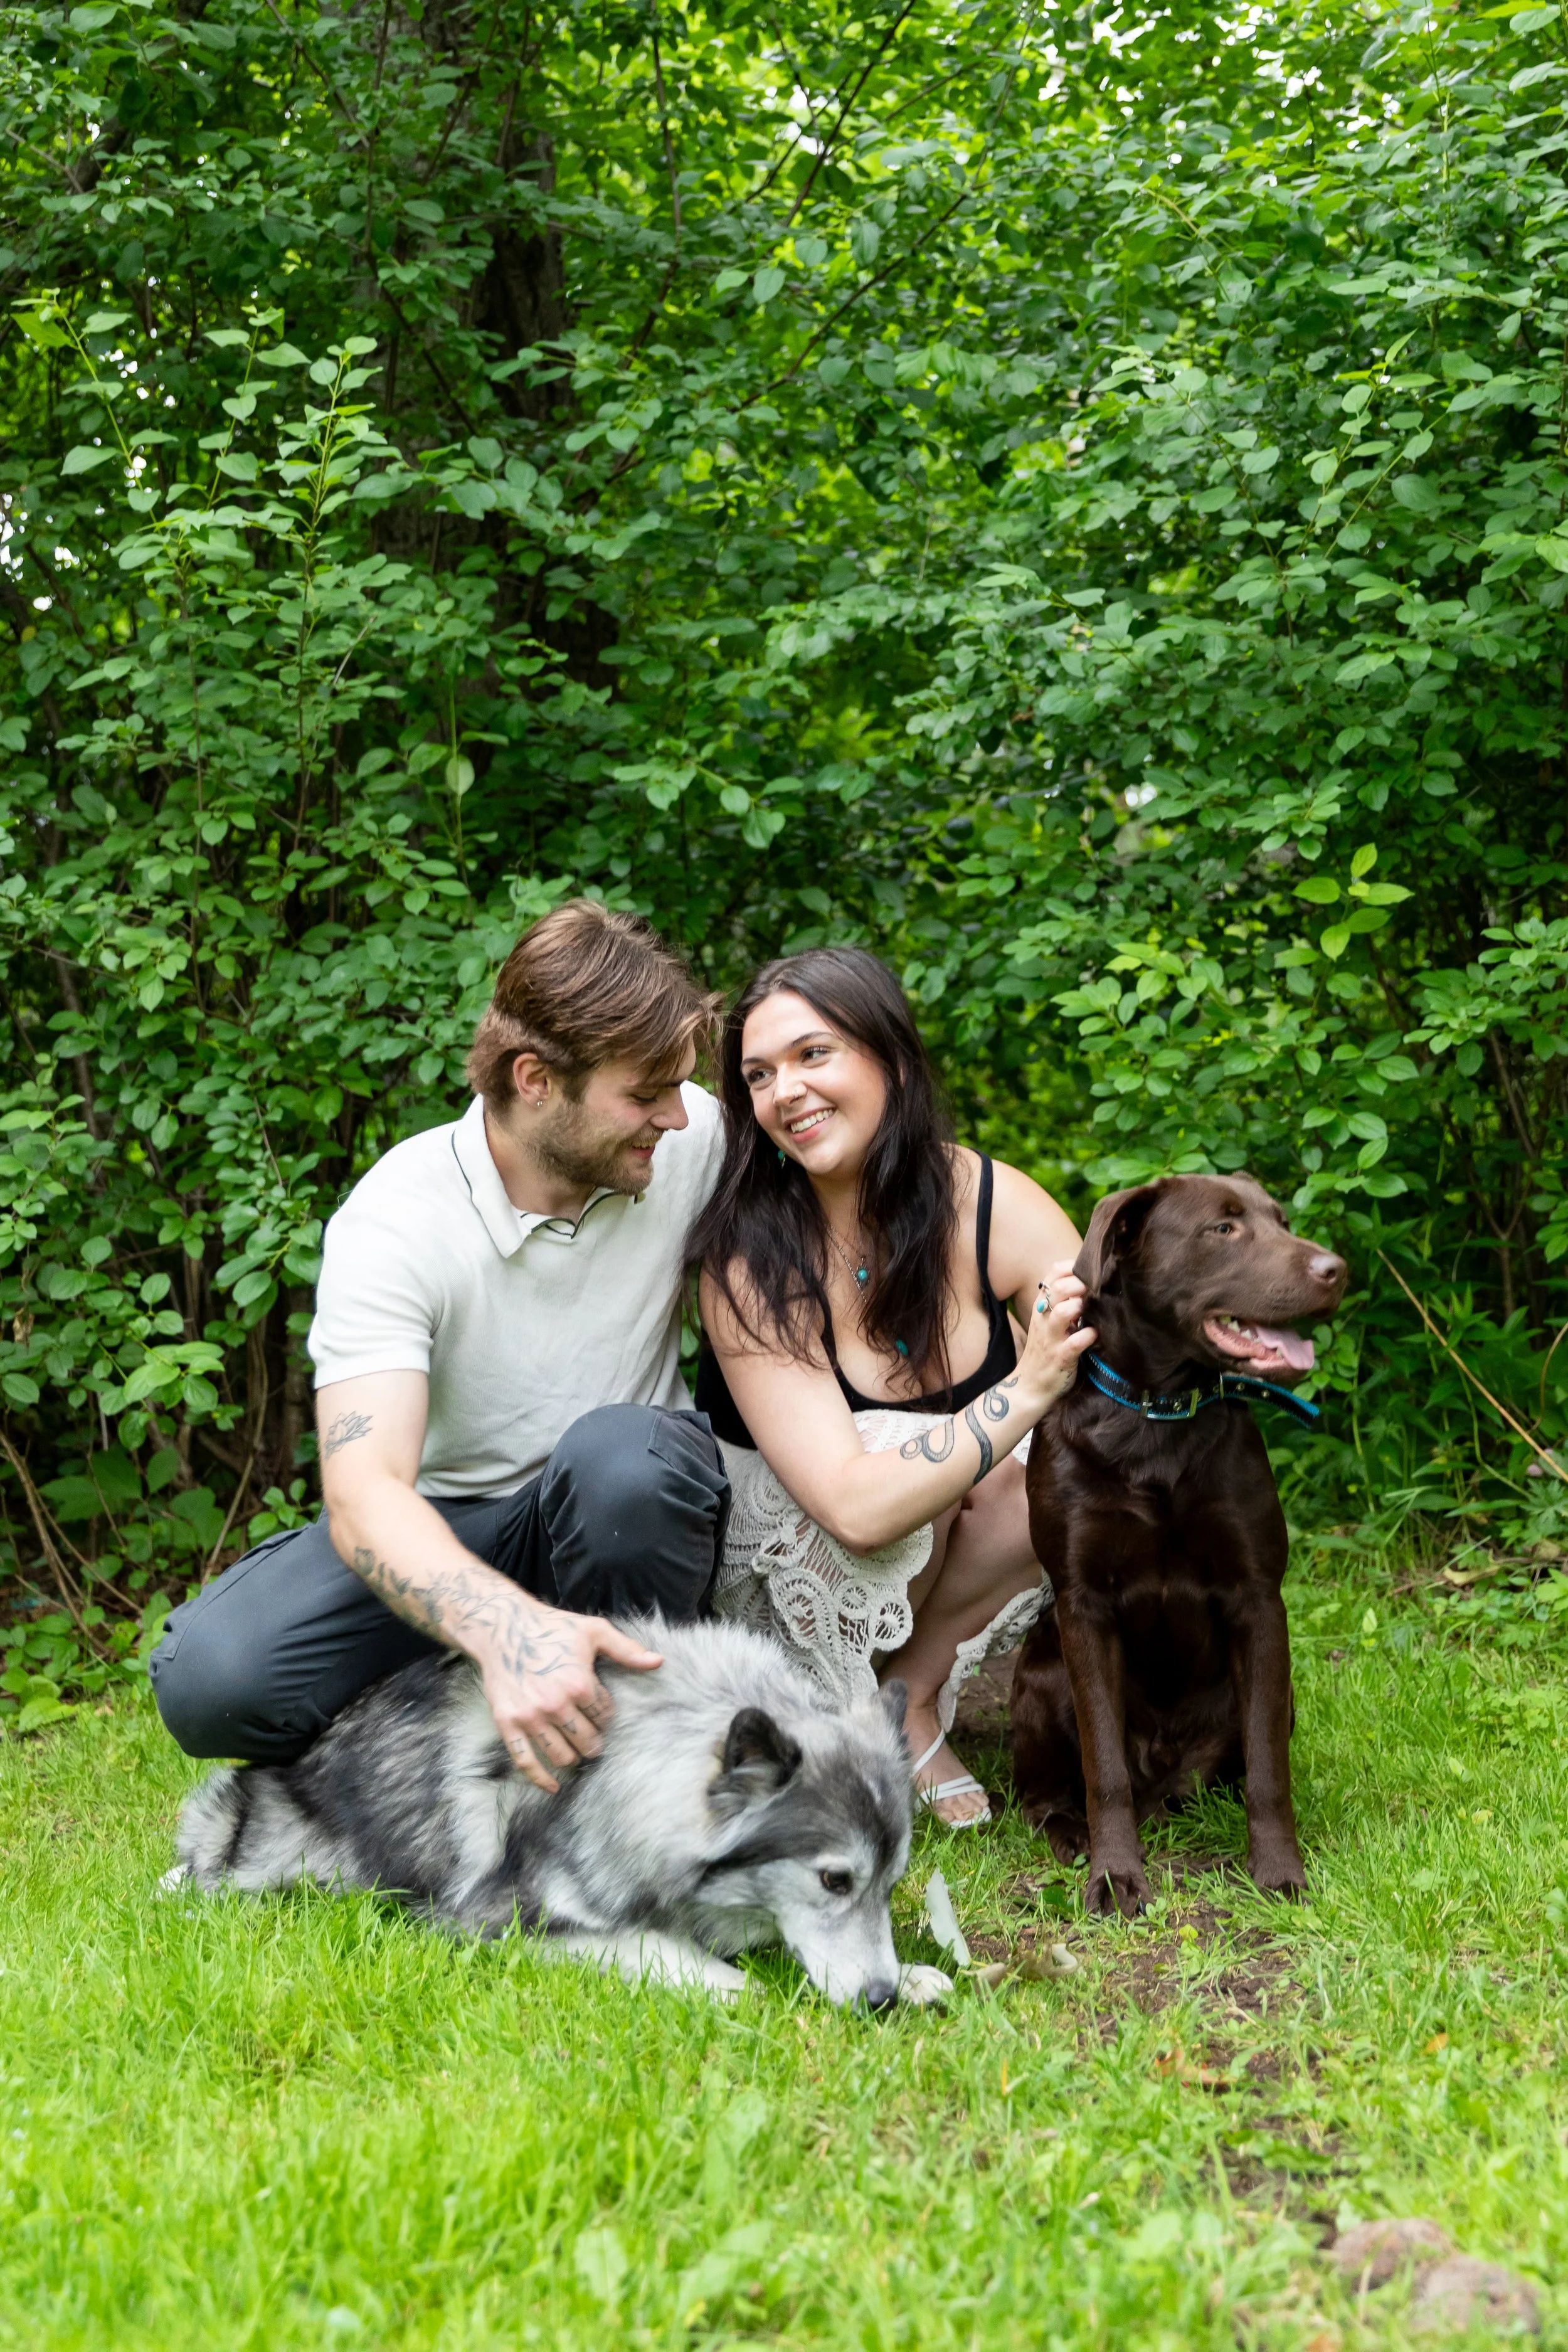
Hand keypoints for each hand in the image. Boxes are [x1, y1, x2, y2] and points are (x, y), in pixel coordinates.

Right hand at [476, 1595, 662, 1793]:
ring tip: (575, 1749)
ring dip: (572, 1757)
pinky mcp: (508, 1723)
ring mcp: (530, 1717)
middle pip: (586, 1741)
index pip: (604, 1717)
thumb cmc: (551, 1627)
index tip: (599, 1710)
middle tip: (592, 1738)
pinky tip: (552, 1786)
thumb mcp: (594, 1631)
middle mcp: (555, 1705)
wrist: (503, 1627)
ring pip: (561, 1756)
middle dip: (593, 1741)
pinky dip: (539, 1779)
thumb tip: (658, 1662)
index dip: (605, 1715)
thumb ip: (626, 1649)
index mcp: (579, 1684)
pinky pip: (524, 1760)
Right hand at [1015, 1259, 1095, 1412]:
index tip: (1090, 1270)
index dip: (1073, 1267)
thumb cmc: (1045, 1352)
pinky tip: (1096, 1334)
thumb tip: (1089, 1284)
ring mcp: (1051, 1339)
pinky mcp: (1060, 1358)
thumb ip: (1063, 1303)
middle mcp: (1044, 1319)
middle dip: (1081, 1283)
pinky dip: (1089, 1335)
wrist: (1029, 1387)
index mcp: (1041, 1307)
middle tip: (1098, 1288)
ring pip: (1063, 1312)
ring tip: (1095, 1308)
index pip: (1052, 1275)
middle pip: (1057, 1288)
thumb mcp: (1048, 1323)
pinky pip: (1075, 1343)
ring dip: (1081, 1306)